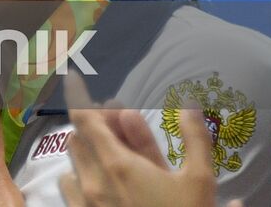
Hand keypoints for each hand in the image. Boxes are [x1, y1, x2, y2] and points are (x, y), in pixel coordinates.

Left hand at [59, 73, 237, 206]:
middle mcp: (92, 179)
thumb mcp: (201, 182)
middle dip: (96, 125)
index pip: (84, 117)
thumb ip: (195, 139)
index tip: (73, 75)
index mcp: (116, 163)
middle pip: (80, 136)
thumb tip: (189, 105)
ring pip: (74, 161)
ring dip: (88, 150)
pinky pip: (70, 187)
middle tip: (120, 125)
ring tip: (114, 153)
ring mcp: (85, 201)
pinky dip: (81, 176)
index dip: (77, 94)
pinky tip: (101, 181)